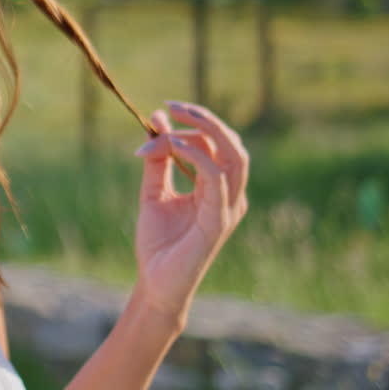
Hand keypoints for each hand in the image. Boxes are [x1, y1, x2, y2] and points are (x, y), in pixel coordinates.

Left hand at [130, 101, 248, 324]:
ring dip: (206, 131)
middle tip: (173, 105)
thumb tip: (157, 118)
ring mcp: (228, 208)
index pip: (218, 143)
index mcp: (218, 188)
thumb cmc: (158, 243)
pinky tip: (174, 146)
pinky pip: (218, 179)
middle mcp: (230, 195)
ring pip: (235, 156)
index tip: (160, 112)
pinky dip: (197, 156)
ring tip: (174, 120)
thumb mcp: (153, 191)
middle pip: (232, 144)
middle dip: (205, 119)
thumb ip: (158, 158)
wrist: (155, 283)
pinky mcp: (219, 221)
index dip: (191, 124)